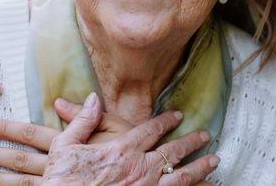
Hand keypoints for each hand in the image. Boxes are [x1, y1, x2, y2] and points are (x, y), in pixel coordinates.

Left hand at [0, 97, 132, 175]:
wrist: (137, 179)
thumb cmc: (126, 154)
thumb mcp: (113, 129)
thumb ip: (85, 118)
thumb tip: (60, 102)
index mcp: (68, 146)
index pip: (32, 134)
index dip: (9, 130)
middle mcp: (58, 167)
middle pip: (20, 160)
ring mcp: (57, 185)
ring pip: (22, 183)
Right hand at [44, 93, 217, 184]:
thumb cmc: (60, 183)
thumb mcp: (63, 148)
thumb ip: (81, 121)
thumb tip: (91, 98)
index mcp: (121, 151)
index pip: (150, 130)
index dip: (166, 121)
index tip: (178, 116)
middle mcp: (139, 170)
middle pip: (172, 152)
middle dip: (191, 142)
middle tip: (204, 135)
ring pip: (180, 178)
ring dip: (199, 168)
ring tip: (214, 161)